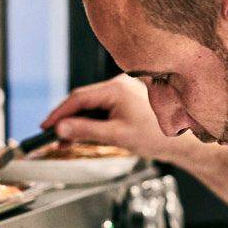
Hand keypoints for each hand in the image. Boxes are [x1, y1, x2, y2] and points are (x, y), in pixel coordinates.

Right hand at [42, 76, 172, 161]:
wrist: (182, 142)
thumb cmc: (156, 137)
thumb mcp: (117, 135)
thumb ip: (86, 131)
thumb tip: (60, 129)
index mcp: (116, 88)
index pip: (78, 97)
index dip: (59, 113)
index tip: (45, 127)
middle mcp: (119, 84)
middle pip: (83, 99)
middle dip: (66, 119)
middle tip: (51, 136)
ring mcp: (122, 91)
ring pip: (91, 105)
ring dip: (78, 121)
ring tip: (65, 141)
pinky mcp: (125, 99)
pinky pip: (101, 108)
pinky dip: (90, 121)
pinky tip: (82, 134)